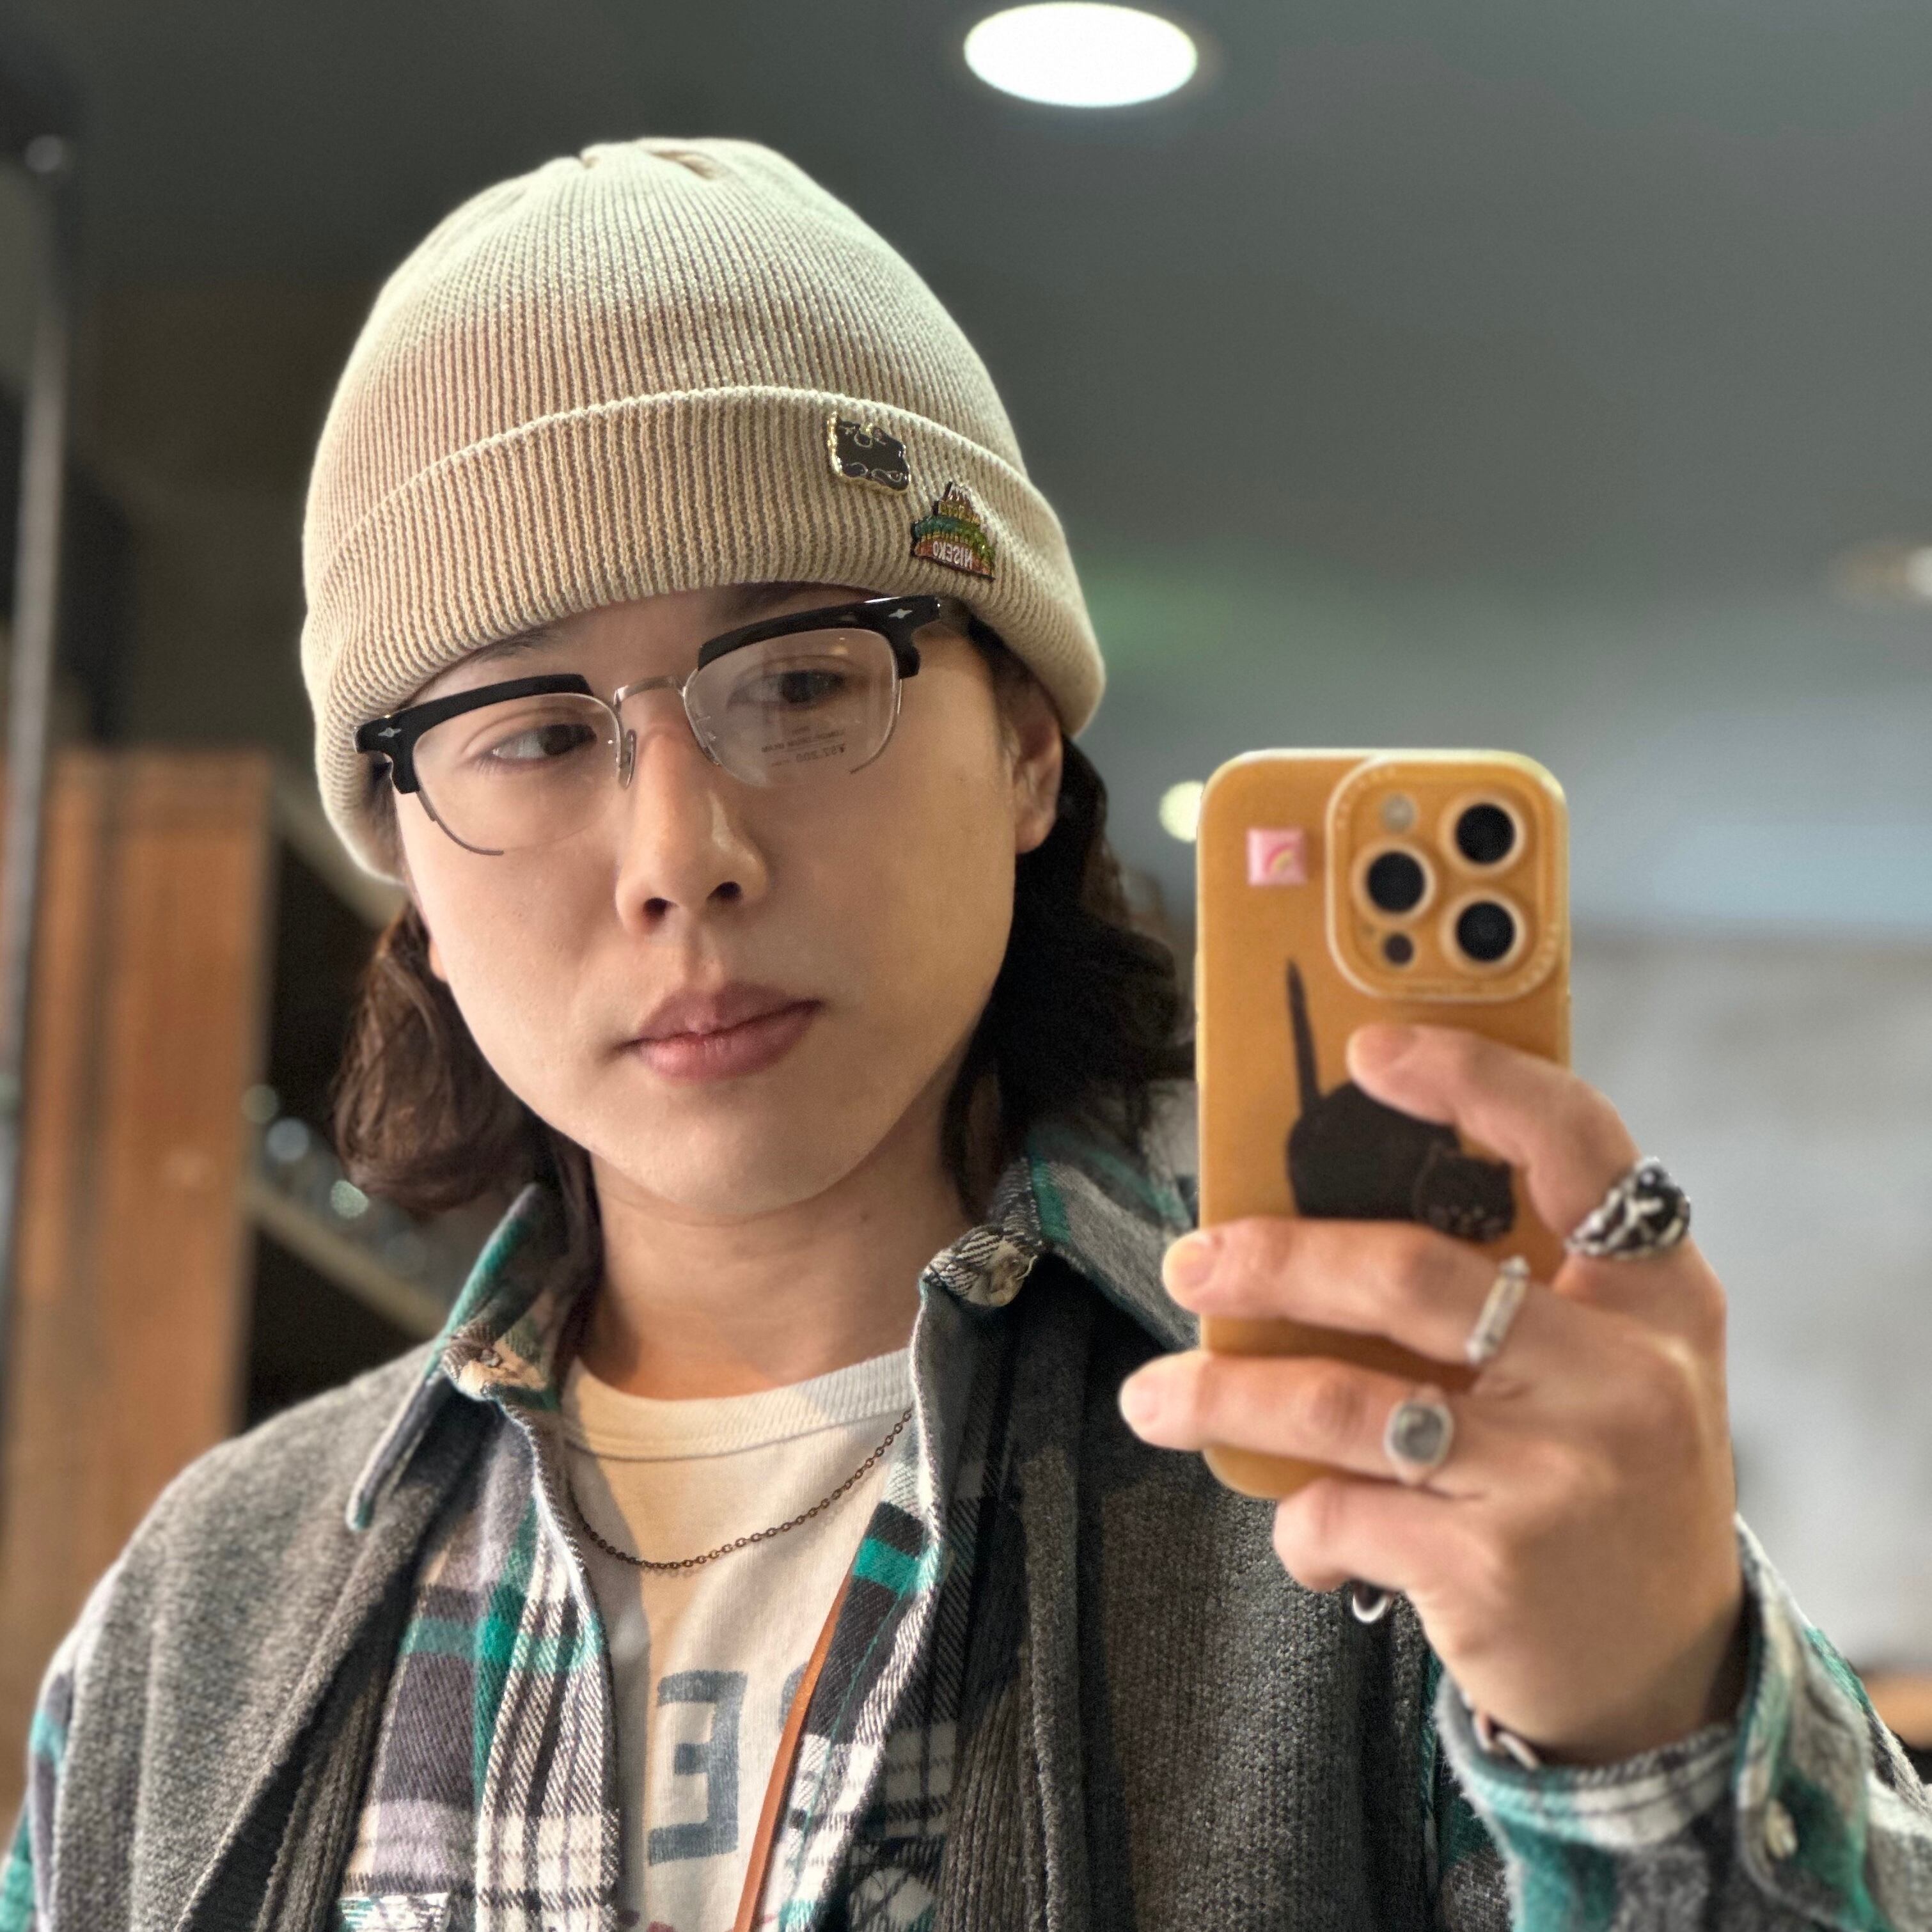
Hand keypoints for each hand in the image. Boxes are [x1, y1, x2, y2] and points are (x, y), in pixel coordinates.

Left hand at [1118, 1025, 1745, 1765]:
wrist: (1668, 1672)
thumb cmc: (1607, 1481)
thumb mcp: (1606, 1365)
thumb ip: (1514, 1285)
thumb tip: (1321, 1208)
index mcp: (1655, 1295)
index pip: (1574, 1144)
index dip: (1474, 1081)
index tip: (1370, 1048)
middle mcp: (1621, 1373)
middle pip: (1408, 1275)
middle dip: (1272, 1263)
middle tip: (1189, 1264)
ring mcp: (1559, 1472)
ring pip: (1340, 1400)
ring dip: (1224, 1396)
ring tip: (1154, 1398)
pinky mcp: (1493, 1566)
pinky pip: (1341, 1511)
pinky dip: (1297, 1523)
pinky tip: (1302, 1529)